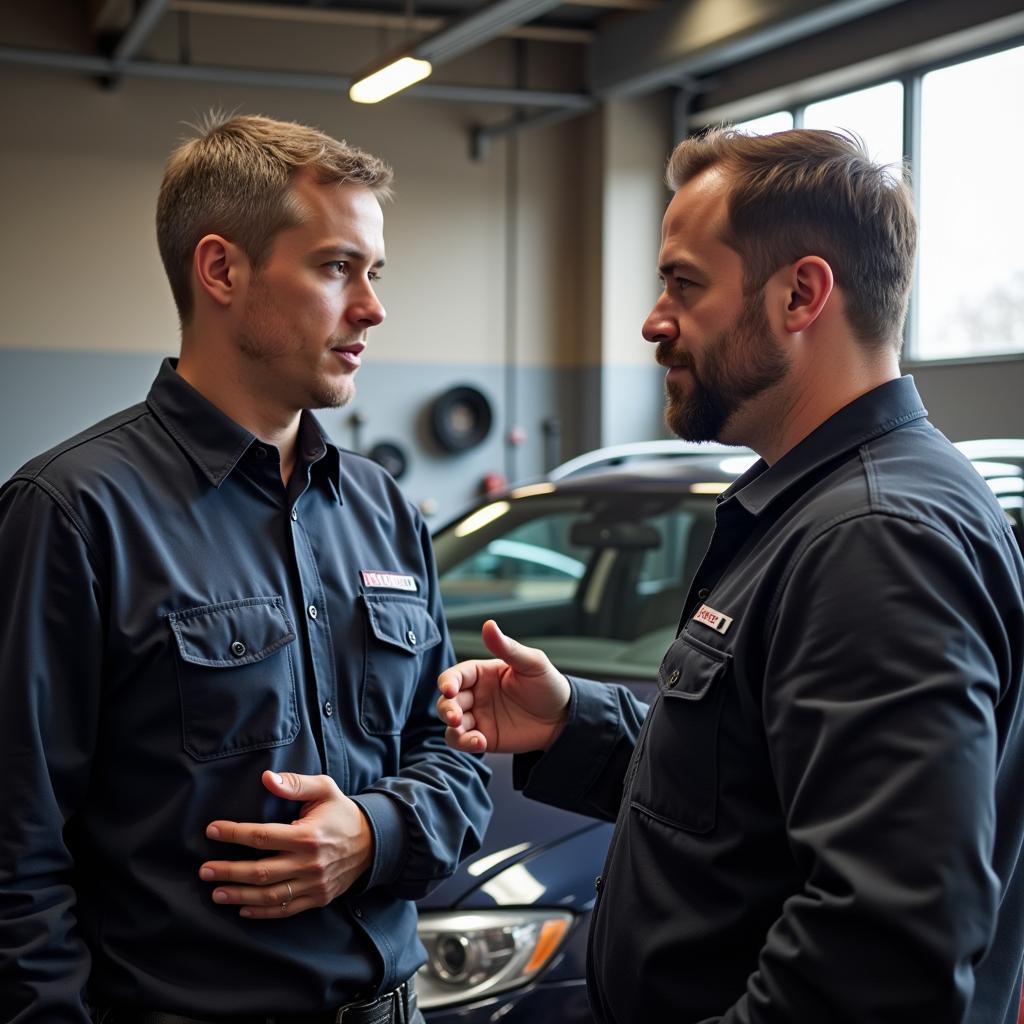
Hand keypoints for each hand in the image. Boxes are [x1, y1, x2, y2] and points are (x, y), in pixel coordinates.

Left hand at [199, 770, 372, 918]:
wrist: (373, 842)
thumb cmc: (342, 812)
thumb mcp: (324, 789)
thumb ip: (295, 784)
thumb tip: (267, 779)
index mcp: (308, 835)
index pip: (263, 836)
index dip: (234, 833)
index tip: (212, 830)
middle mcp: (309, 863)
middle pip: (261, 872)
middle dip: (229, 871)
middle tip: (205, 870)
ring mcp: (314, 884)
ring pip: (269, 896)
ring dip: (239, 896)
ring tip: (216, 892)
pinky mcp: (317, 898)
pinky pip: (285, 910)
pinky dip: (262, 912)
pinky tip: (242, 909)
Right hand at [437, 619, 570, 754]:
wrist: (563, 718)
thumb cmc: (548, 685)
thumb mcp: (532, 664)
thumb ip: (508, 648)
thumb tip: (489, 624)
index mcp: (482, 673)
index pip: (456, 675)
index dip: (448, 681)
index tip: (450, 689)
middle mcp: (476, 694)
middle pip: (448, 700)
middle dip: (447, 708)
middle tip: (455, 716)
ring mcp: (479, 717)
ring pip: (451, 723)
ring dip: (452, 728)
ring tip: (468, 733)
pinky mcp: (484, 737)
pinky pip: (464, 741)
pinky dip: (465, 743)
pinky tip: (479, 743)